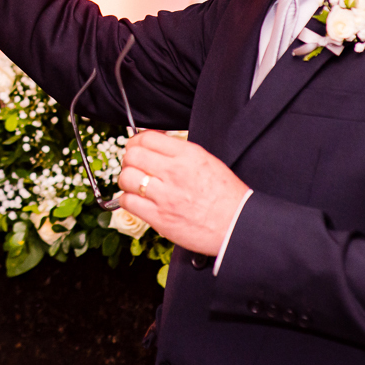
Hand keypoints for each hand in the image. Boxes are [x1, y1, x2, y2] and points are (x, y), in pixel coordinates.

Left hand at [116, 131, 248, 255]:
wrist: (238, 225)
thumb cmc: (226, 196)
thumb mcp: (207, 161)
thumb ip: (180, 152)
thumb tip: (156, 146)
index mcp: (187, 155)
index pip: (147, 138)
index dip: (136, 142)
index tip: (136, 147)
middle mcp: (174, 172)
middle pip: (132, 156)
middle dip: (129, 159)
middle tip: (133, 166)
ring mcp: (165, 196)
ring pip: (127, 178)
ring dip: (126, 180)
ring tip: (134, 184)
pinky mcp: (159, 218)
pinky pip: (128, 202)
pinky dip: (127, 199)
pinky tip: (137, 200)